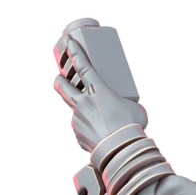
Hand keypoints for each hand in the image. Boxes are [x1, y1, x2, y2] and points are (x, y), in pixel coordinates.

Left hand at [54, 36, 147, 151]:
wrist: (121, 151)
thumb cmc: (131, 128)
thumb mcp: (135, 109)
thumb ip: (125, 105)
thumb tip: (124, 108)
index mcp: (98, 91)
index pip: (83, 67)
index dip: (74, 53)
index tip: (69, 43)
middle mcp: (83, 103)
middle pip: (63, 86)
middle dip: (60, 80)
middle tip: (60, 78)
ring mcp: (78, 119)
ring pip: (74, 111)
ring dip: (82, 111)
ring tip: (98, 119)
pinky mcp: (78, 134)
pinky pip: (81, 129)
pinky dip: (88, 130)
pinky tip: (100, 135)